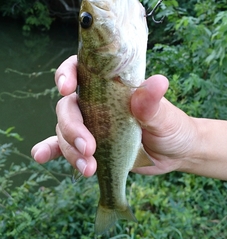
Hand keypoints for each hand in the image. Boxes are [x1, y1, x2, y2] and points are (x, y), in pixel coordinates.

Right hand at [31, 55, 198, 176]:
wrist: (175, 153)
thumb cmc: (171, 125)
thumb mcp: (164, 115)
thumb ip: (152, 103)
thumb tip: (157, 82)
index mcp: (111, 86)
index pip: (81, 70)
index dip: (67, 74)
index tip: (66, 88)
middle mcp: (95, 102)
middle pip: (68, 106)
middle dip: (72, 127)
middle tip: (88, 147)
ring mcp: (90, 125)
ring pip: (64, 130)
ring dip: (70, 149)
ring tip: (88, 168)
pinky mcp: (89, 147)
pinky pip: (63, 147)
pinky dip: (50, 149)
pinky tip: (40, 156)